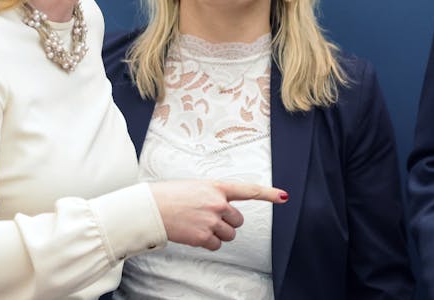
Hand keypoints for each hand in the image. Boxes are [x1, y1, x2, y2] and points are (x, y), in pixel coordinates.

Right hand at [149, 180, 287, 250]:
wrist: (150, 208)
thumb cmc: (169, 196)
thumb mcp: (196, 187)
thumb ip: (214, 195)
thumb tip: (223, 207)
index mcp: (217, 187)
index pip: (249, 190)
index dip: (268, 194)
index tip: (283, 196)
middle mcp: (218, 203)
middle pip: (238, 220)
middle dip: (227, 222)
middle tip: (209, 219)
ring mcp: (211, 220)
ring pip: (229, 234)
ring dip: (218, 234)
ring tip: (200, 226)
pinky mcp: (203, 236)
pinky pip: (216, 245)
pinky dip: (208, 243)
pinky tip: (195, 235)